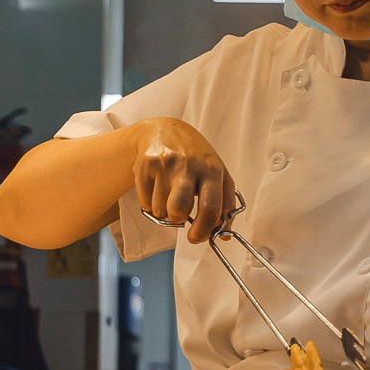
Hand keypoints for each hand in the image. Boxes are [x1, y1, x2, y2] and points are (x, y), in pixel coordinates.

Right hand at [135, 118, 235, 243]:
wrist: (164, 131)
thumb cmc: (196, 158)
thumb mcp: (218, 174)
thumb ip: (225, 205)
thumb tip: (223, 237)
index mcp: (212, 170)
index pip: (211, 209)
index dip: (203, 231)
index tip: (196, 238)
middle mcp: (189, 165)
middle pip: (179, 210)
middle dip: (178, 220)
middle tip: (179, 216)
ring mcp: (165, 164)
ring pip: (160, 209)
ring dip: (163, 211)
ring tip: (168, 196)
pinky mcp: (145, 165)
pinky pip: (144, 203)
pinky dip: (150, 204)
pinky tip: (156, 189)